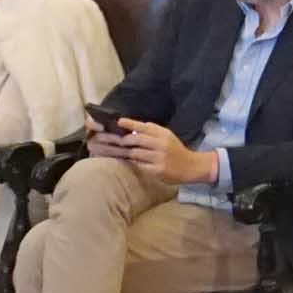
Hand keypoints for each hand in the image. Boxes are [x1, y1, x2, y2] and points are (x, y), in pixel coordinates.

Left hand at [93, 119, 218, 185]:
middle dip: (117, 139)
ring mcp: (158, 158)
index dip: (131, 125)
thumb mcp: (167, 136)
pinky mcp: (157, 170)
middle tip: (101, 138)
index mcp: (163, 134)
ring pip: (133, 154)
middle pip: (135, 141)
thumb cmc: (176, 150)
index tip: (119, 122)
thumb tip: (131, 127)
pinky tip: (116, 161)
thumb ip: (152, 131)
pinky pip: (138, 165)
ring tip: (101, 150)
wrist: (191, 166)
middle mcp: (161, 144)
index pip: (145, 127)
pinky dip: (127, 163)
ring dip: (116, 152)